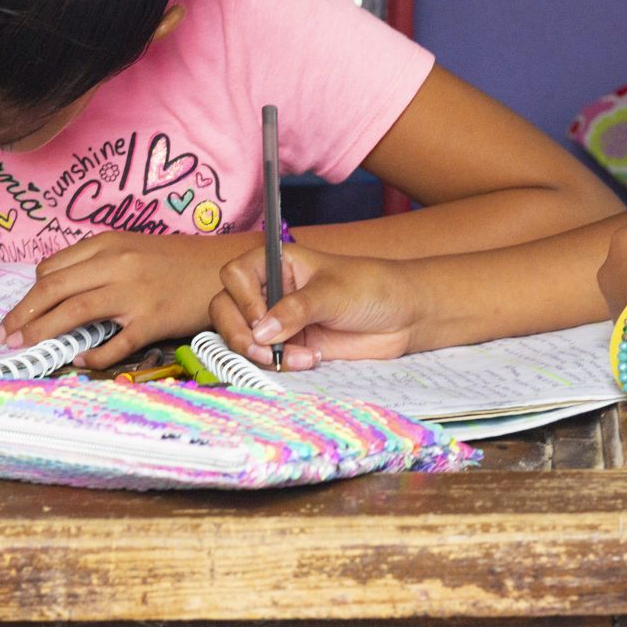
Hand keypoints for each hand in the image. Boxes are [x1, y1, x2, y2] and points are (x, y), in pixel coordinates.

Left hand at [0, 230, 254, 369]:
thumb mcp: (132, 248)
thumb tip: (55, 287)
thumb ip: (96, 262)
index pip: (52, 269)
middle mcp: (117, 264)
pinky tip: (80, 358)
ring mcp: (134, 293)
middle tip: (3, 337)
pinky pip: (114, 342)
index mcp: (108, 244)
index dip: (28, 295)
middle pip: (53, 289)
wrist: (222, 268)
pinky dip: (93, 353)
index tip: (17, 314)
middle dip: (21, 315)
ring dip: (42, 333)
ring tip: (25, 348)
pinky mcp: (152, 319)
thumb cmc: (176, 261)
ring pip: (74, 312)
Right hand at [210, 244, 422, 370]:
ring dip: (259, 353)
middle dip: (240, 333)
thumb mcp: (333, 293)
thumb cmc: (371, 288)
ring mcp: (277, 320)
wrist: (401, 317)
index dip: (243, 298)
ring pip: (241, 337)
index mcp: (277, 263)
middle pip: (226, 309)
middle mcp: (271, 290)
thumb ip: (296, 309)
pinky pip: (265, 358)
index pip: (235, 275)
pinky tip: (308, 360)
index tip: (263, 318)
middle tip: (263, 350)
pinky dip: (278, 364)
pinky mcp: (289, 346)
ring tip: (291, 358)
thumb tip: (261, 331)